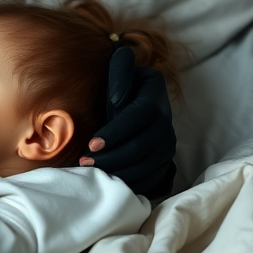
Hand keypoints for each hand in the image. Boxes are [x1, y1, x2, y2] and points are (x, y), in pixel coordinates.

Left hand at [80, 46, 176, 200]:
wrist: (129, 102)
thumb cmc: (117, 86)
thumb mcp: (118, 71)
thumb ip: (119, 69)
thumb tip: (119, 77)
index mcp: (154, 95)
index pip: (140, 116)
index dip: (116, 132)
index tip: (92, 143)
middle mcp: (165, 120)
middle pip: (144, 145)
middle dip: (113, 156)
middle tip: (85, 161)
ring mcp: (167, 142)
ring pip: (149, 164)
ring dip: (120, 171)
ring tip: (92, 171)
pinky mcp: (164, 159)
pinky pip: (153, 177)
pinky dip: (132, 182)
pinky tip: (111, 181)